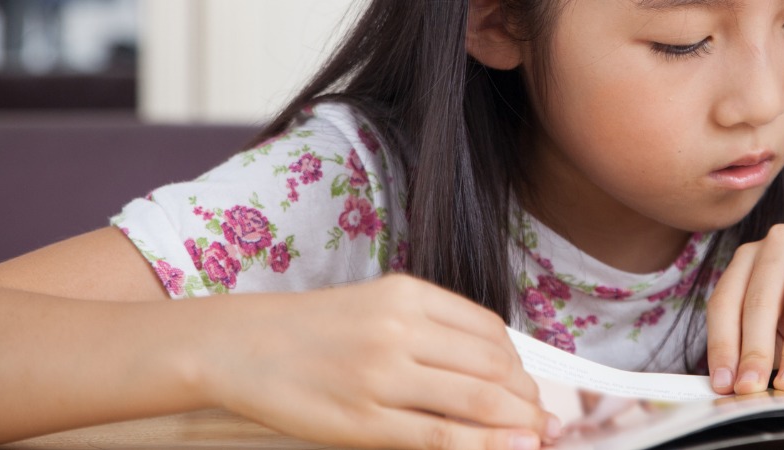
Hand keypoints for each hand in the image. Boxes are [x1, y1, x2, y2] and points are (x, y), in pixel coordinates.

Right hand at [196, 274, 559, 449]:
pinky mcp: (363, 420)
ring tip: (534, 438)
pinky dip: (483, 446)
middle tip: (543, 421)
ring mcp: (382, 375)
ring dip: (517, 425)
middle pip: (493, 367)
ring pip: (476, 402)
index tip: (532, 388)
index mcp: (408, 294)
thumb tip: (499, 365)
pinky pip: (439, 437)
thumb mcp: (378, 305)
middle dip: (528, 400)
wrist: (240, 346)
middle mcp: (400, 329)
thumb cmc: (314, 331)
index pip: (491, 331)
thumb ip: (435, 326)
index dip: (522, 366)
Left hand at [706, 220, 783, 394]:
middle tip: (752, 388)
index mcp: (751, 255)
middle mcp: (781, 240)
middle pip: (760, 300)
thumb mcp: (780, 333)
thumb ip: (759, 348)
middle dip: (755, 351)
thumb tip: (736, 384)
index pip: (726, 301)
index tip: (724, 384)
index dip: (722, 345)